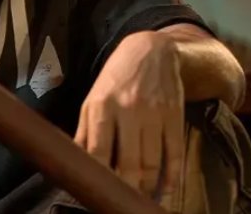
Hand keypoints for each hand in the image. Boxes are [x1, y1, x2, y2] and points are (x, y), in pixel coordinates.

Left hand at [74, 30, 184, 200]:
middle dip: (126, 188)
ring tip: (140, 198)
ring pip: (152, 162)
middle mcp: (128, 110)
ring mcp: (154, 113)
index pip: (98, 151)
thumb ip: (86, 132)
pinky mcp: (175, 116)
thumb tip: (75, 163)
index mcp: (101, 106)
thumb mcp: (93, 99)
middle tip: (121, 201)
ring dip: (147, 187)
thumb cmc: (116, 80)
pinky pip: (175, 153)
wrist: (152, 51)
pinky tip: (166, 190)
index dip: (98, 177)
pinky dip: (172, 176)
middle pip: (129, 162)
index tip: (96, 193)